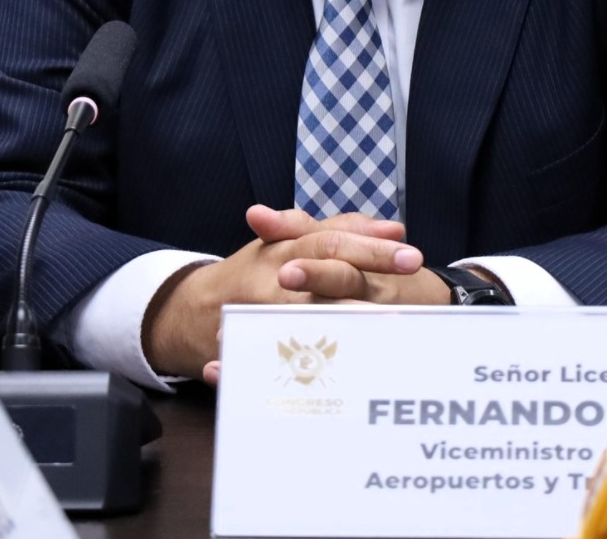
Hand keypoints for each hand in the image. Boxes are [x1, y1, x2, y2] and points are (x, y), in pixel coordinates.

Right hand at [143, 205, 437, 378]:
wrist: (193, 310)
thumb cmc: (258, 274)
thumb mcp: (294, 242)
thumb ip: (342, 230)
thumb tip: (395, 227)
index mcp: (285, 248)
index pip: (334, 243)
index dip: (373, 250)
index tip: (412, 257)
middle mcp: (272, 280)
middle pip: (324, 278)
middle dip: (365, 291)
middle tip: (406, 302)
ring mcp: (257, 315)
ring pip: (303, 318)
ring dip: (340, 327)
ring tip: (380, 336)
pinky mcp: (245, 351)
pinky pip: (271, 362)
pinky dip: (296, 370)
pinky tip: (333, 380)